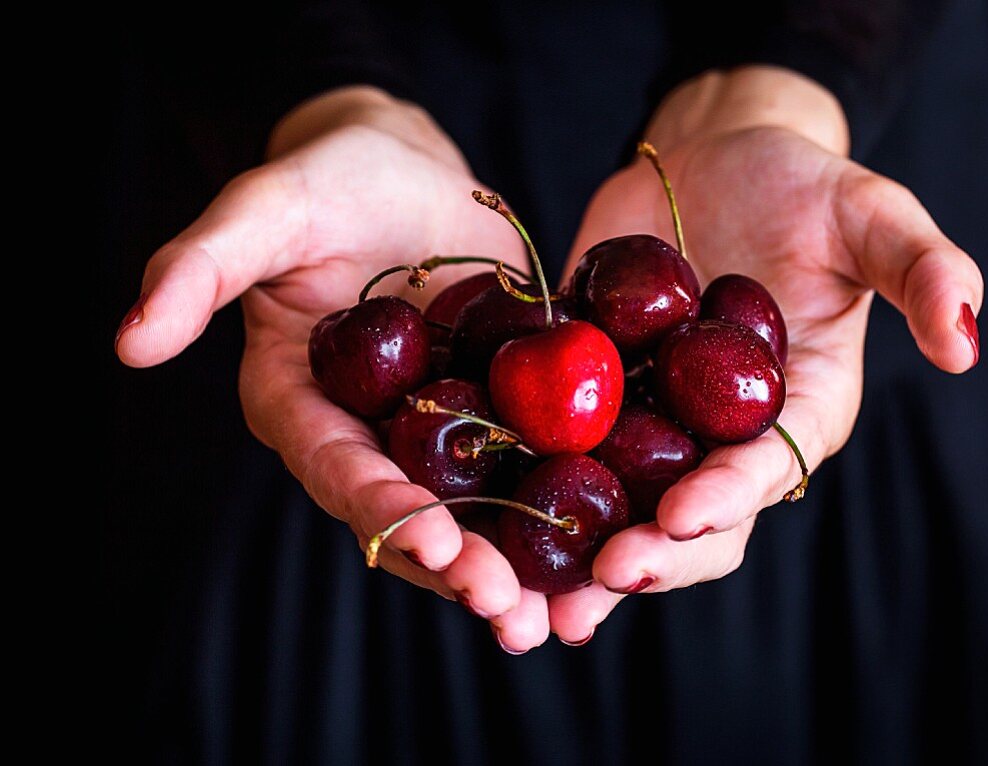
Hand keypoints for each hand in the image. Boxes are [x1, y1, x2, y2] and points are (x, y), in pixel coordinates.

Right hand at [115, 87, 554, 651]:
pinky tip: (608, 552)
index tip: (435, 545)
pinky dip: (563, 513)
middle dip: (457, 567)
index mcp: (303, 405)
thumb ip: (198, 266)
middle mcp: (367, 435)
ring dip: (514, 568)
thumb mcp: (263, 210)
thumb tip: (128, 342)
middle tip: (508, 611)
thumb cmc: (325, 181)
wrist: (404, 172)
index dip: (380, 509)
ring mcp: (436, 431)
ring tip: (562, 617)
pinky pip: (529, 470)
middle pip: (409, 516)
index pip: (335, 467)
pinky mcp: (497, 413)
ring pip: (473, 514)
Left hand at [546, 70, 983, 643]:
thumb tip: (968, 344)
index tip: (683, 513)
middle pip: (693, 520)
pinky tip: (484, 524)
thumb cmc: (803, 185)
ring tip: (536, 605)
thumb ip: (923, 268)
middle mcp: (723, 436)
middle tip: (603, 579)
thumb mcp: (871, 212)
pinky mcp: (591, 398)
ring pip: (621, 510)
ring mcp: (654, 424)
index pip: (767, 469)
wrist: (714, 162)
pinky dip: (527, 491)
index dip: (730, 495)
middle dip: (653, 555)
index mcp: (796, 411)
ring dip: (580, 560)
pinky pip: (559, 453)